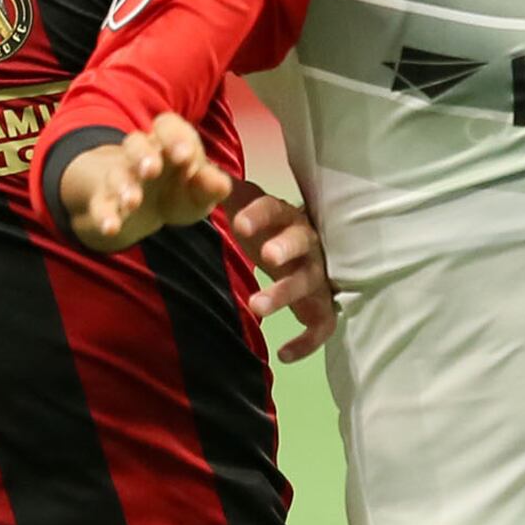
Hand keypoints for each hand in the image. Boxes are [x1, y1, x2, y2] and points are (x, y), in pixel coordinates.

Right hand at [58, 111, 232, 252]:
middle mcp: (140, 156)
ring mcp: (120, 178)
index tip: (186, 157)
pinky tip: (110, 228)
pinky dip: (103, 216)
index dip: (175, 137)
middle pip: (135, 144)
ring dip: (124, 186)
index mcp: (168, 145)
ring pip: (117, 174)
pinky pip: (100, 205)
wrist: (138, 207)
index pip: (167, 126)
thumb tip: (222, 186)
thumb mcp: (198, 190)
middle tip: (152, 170)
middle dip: (143, 156)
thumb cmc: (176, 190)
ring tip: (132, 202)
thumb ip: (210, 186)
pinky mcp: (104, 202)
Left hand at [223, 184, 334, 362]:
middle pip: (302, 243)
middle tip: (266, 257)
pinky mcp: (320, 307)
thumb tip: (201, 170)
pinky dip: (307, 342)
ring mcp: (317, 276)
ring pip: (309, 284)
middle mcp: (308, 244)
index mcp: (287, 217)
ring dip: (285, 295)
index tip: (239, 223)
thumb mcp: (246, 206)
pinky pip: (323, 326)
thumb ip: (226, 191)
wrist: (303, 251)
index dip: (260, 215)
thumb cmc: (267, 227)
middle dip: (285, 248)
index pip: (276, 209)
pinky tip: (283, 354)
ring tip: (256, 307)